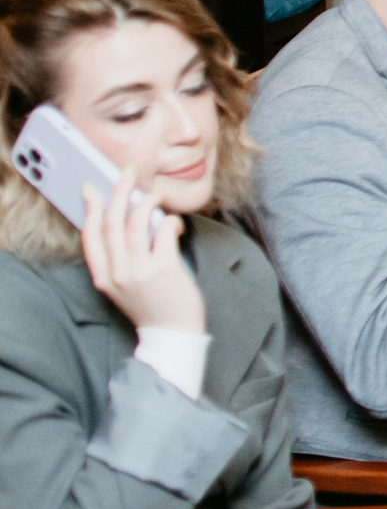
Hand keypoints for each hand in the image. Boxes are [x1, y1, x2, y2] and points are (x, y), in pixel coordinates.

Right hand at [79, 173, 202, 334]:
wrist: (172, 333)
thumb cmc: (153, 303)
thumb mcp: (125, 283)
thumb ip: (121, 257)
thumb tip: (128, 218)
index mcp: (103, 276)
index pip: (90, 237)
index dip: (90, 210)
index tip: (93, 189)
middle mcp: (118, 273)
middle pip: (112, 223)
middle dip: (119, 193)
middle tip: (128, 175)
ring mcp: (140, 271)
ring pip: (136, 224)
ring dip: (147, 201)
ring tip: (156, 193)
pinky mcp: (164, 270)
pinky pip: (163, 232)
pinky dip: (169, 221)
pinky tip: (174, 221)